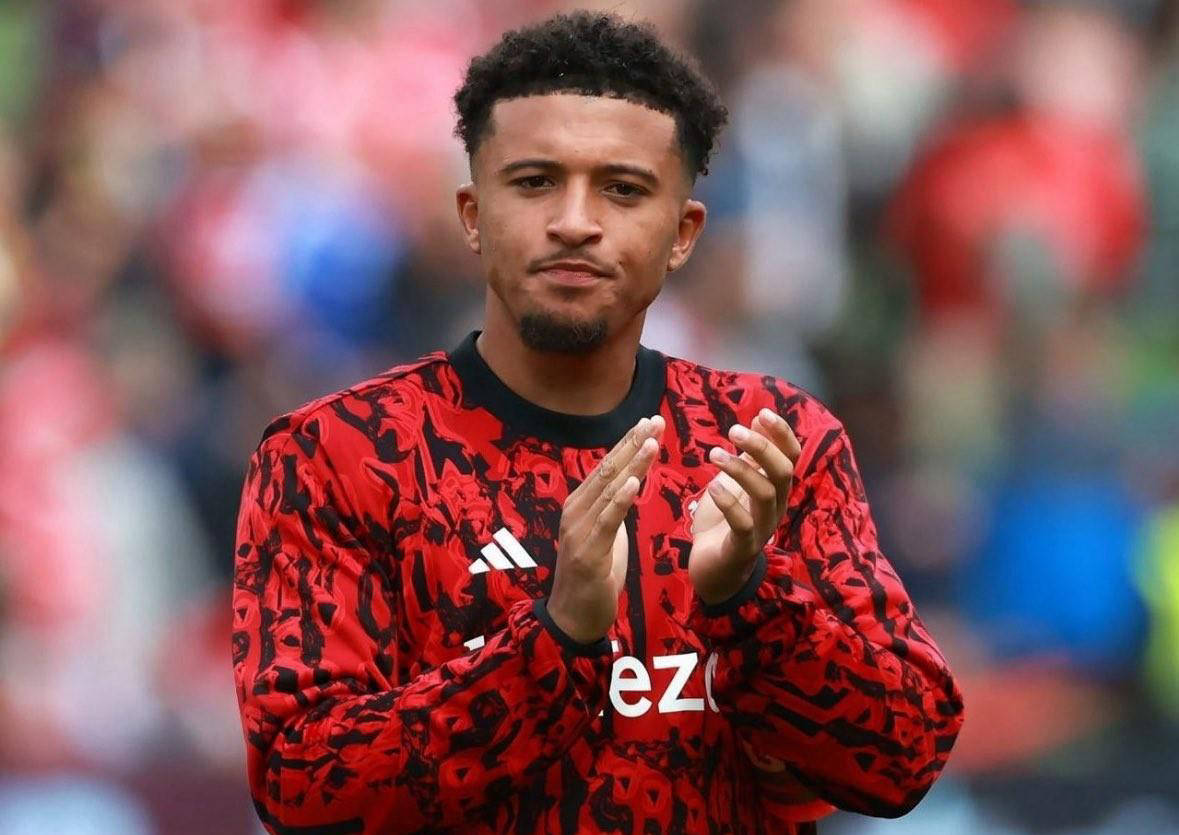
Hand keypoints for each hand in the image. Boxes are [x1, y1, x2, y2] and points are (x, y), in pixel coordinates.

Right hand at [547, 414, 664, 642]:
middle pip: (608, 470)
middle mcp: (575, 510)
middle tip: (653, 420)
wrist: (573, 618)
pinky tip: (635, 482)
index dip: (628, 442)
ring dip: (632, 464)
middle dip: (632, 443)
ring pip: (609, 489)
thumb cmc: (593, 576)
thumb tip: (630, 483)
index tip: (649, 421)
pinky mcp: (588, 552)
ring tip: (651, 442)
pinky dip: (621, 499)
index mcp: (580, 504)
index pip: (607, 466)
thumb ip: (613, 510)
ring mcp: (579, 530)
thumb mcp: (606, 535)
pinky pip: (607, 521)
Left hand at [688, 409, 800, 604]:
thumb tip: (758, 419)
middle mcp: (776, 507)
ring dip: (740, 469)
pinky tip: (712, 487)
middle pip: (783, 472)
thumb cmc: (727, 521)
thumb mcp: (739, 482)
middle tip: (733, 430)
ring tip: (714, 454)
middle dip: (761, 447)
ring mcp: (763, 529)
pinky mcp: (743, 548)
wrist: (715, 568)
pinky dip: (729, 503)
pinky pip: (743, 524)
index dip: (782, 434)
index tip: (762, 413)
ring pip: (764, 494)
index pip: (792, 456)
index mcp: (777, 488)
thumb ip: (752, 455)